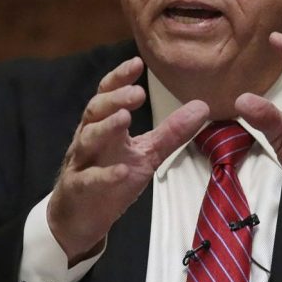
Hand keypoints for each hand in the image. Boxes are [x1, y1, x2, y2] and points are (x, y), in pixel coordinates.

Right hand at [48, 57, 208, 263]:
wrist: (81, 218)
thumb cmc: (111, 178)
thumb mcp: (146, 153)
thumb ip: (172, 132)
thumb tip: (202, 106)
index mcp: (105, 125)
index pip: (108, 94)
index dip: (120, 77)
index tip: (137, 63)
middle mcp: (90, 138)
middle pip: (95, 110)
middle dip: (115, 99)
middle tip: (137, 93)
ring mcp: (82, 163)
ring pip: (88, 139)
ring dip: (106, 127)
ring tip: (124, 118)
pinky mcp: (80, 188)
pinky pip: (90, 179)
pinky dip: (105, 175)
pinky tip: (121, 170)